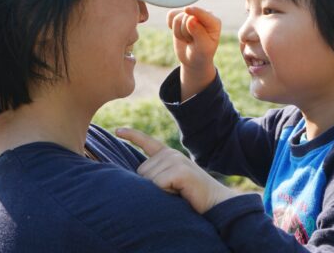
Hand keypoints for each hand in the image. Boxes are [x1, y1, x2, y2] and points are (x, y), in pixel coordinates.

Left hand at [116, 127, 237, 213]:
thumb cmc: (190, 197)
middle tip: (173, 191)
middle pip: (141, 172)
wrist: (216, 203)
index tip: (117, 130)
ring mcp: (175, 159)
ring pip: (148, 179)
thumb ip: (156, 175)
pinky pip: (158, 184)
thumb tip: (137, 178)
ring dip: (160, 192)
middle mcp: (170, 154)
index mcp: (168, 155)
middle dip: (151, 187)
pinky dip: (166, 194)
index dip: (132, 135)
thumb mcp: (170, 182)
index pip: (147, 142)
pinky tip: (181, 193)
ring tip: (178, 192)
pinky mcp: (180, 169)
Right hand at [167, 6, 220, 71]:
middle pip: (186, 17)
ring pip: (176, 18)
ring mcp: (192, 14)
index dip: (194, 11)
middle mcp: (204, 15)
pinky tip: (180, 33)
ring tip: (188, 39)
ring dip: (179, 33)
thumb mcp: (203, 47)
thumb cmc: (201, 53)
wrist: (194, 59)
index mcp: (214, 22)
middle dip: (185, 32)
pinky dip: (172, 27)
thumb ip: (199, 33)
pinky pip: (171, 15)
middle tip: (192, 41)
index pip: (202, 14)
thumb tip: (191, 19)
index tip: (186, 10)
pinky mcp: (181, 15)